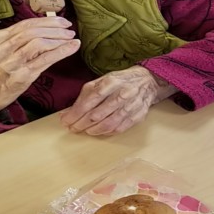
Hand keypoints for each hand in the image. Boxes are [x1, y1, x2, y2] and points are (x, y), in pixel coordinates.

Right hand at [0, 16, 79, 112]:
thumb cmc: (0, 71)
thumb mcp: (2, 51)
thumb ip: (18, 38)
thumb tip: (49, 25)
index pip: (23, 25)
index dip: (45, 21)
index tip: (61, 21)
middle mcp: (0, 51)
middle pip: (31, 32)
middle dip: (53, 27)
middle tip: (69, 28)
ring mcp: (11, 64)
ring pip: (38, 43)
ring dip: (58, 38)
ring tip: (70, 37)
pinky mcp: (22, 76)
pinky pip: (44, 60)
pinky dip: (61, 51)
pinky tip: (72, 46)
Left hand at [59, 66, 176, 135]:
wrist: (147, 81)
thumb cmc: (119, 81)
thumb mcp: (101, 80)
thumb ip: (85, 95)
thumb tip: (67, 112)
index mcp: (111, 82)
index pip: (89, 100)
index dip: (76, 113)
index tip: (66, 120)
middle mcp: (122, 93)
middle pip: (97, 114)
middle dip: (81, 123)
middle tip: (72, 128)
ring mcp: (131, 106)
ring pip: (108, 124)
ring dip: (93, 130)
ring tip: (84, 130)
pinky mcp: (137, 116)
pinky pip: (119, 128)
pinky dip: (106, 132)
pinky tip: (99, 131)